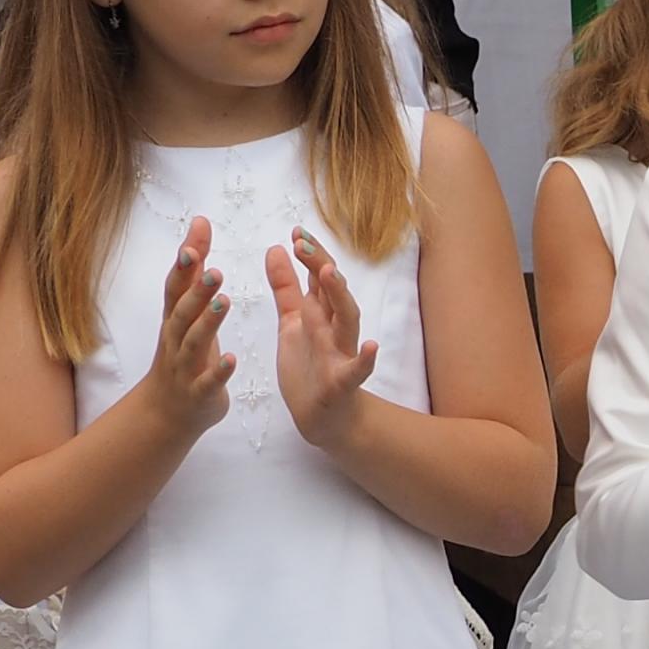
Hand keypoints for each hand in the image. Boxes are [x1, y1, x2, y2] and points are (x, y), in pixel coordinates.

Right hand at [141, 214, 236, 434]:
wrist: (166, 412)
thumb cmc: (181, 353)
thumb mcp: (185, 311)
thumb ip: (192, 271)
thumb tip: (199, 223)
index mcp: (175, 319)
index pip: (175, 287)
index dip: (183, 265)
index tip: (194, 241)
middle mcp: (176, 340)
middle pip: (183, 312)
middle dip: (196, 291)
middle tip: (215, 270)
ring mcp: (185, 368)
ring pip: (194, 343)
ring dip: (208, 323)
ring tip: (225, 302)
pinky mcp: (199, 393)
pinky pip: (208, 382)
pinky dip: (219, 372)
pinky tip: (233, 359)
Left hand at [266, 228, 380, 444]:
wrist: (323, 417)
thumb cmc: (310, 367)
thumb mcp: (293, 322)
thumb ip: (287, 287)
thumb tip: (277, 248)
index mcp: (321, 313)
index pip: (320, 275)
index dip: (310, 252)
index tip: (296, 230)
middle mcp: (334, 328)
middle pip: (333, 291)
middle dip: (321, 265)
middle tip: (303, 243)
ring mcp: (341, 353)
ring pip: (347, 320)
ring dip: (340, 296)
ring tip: (331, 273)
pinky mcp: (342, 383)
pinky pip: (357, 370)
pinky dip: (365, 359)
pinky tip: (371, 347)